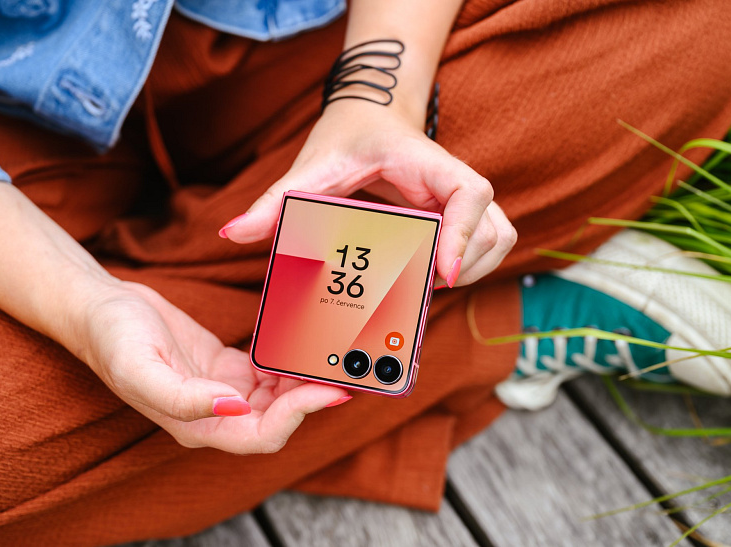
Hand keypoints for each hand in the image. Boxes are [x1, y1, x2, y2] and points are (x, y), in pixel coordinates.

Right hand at [76, 280, 348, 452]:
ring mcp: (222, 392)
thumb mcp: (140, 367)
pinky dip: (286, 362)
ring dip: (303, 380)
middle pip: (278, 420)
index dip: (299, 416)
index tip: (329, 390)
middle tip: (342, 368)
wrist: (99, 309)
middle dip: (311, 397)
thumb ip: (184, 398)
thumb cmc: (113, 339)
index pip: (262, 435)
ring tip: (328, 354)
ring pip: (277, 398)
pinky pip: (267, 373)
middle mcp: (215, 415)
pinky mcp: (225, 367)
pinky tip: (299, 342)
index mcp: (198, 426)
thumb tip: (235, 407)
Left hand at [219, 101, 515, 286]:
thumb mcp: (311, 167)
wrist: (370, 118)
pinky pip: (486, 246)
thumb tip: (233, 233)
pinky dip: (467, 266)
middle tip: (417, 287)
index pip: (471, 194)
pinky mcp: (458, 218)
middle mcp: (453, 185)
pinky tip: (429, 278)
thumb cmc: (348, 137)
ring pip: (498, 242)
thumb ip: (275, 200)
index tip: (438, 271)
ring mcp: (461, 203)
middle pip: (493, 232)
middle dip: (461, 267)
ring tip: (425, 287)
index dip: (463, 234)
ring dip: (469, 270)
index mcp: (428, 164)